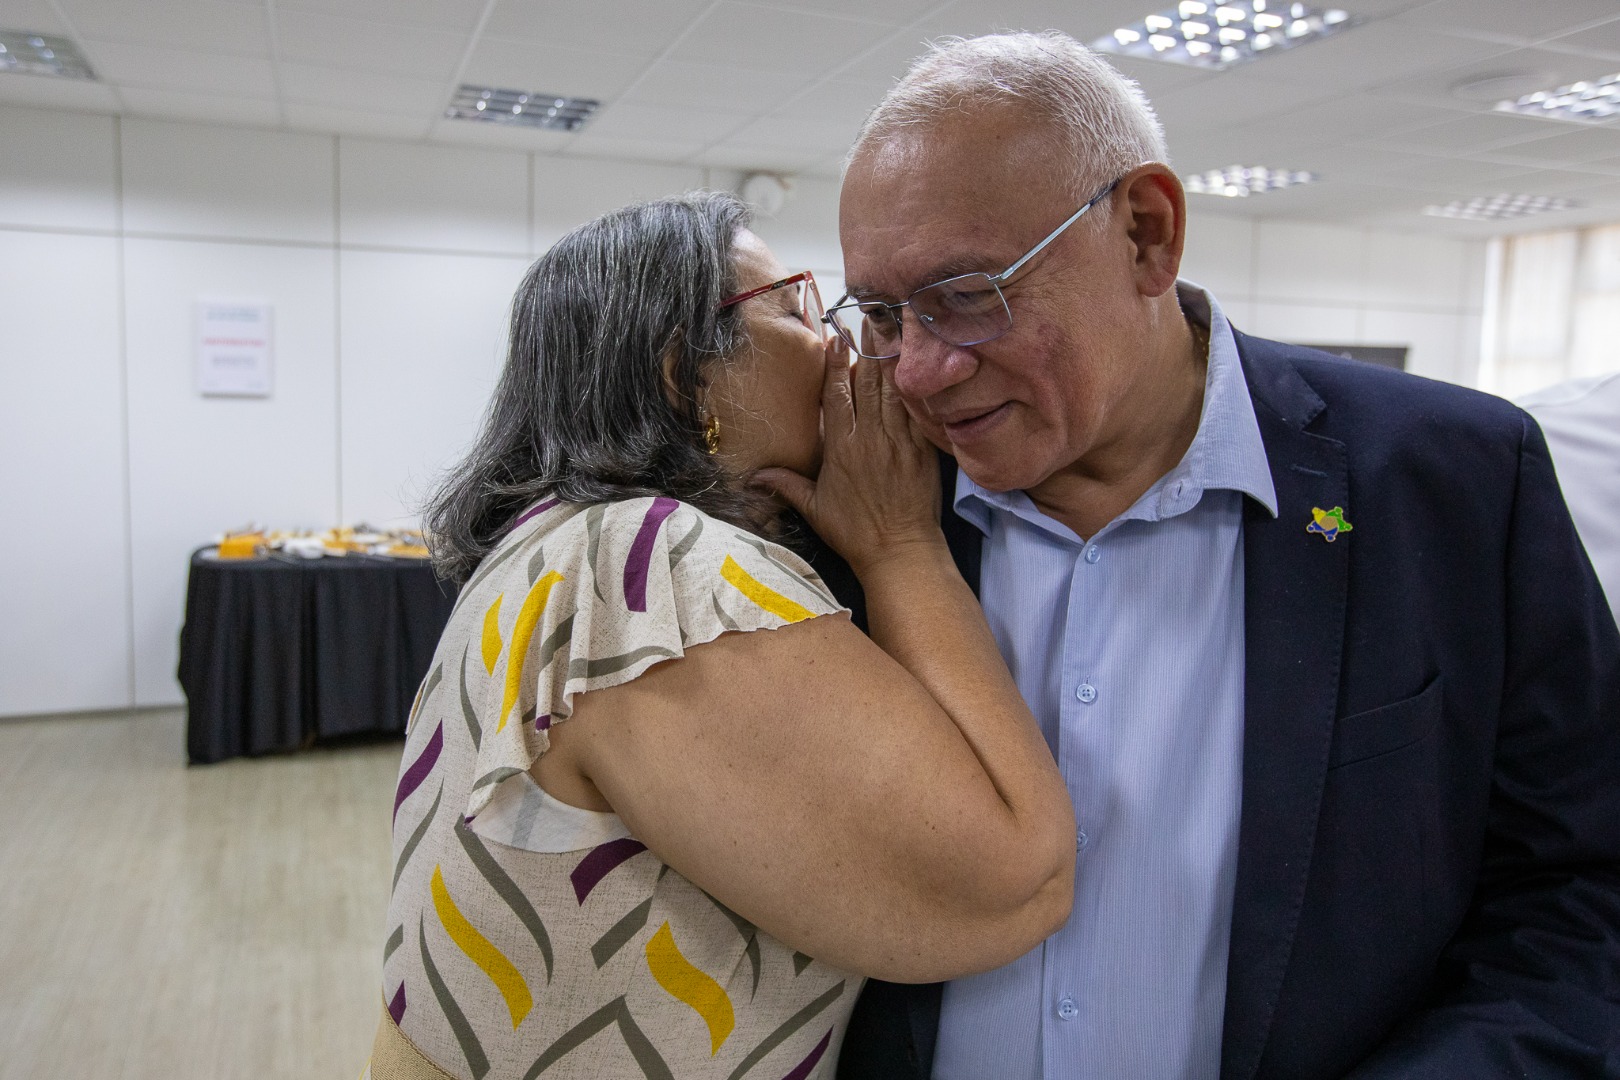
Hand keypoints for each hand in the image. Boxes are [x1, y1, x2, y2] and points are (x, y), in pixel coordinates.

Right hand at [755, 336, 943, 575]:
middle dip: (866, 349)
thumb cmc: (855, 532)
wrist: (900, 550)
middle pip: (868, 384)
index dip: (835, 364)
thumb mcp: (814, 509)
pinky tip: (914, 368)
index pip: (837, 396)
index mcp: (841, 448)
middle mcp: (870, 438)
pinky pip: (917, 411)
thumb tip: (753, 477)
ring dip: (890, 360)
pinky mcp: (922, 450)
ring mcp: (899, 442)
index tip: (834, 337)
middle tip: (866, 319)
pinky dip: (914, 388)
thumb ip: (786, 485)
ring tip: (889, 331)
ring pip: (893, 392)